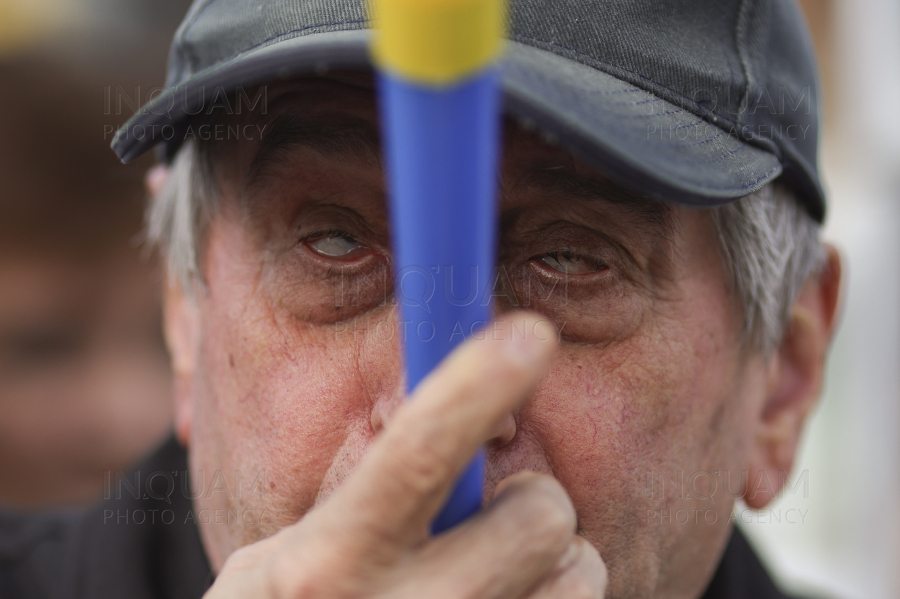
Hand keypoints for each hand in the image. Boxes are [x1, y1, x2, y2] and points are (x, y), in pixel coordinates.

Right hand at [204, 313, 606, 597]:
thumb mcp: (280, 560)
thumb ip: (363, 496)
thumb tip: (455, 407)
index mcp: (327, 565)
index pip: (416, 455)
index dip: (477, 385)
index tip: (529, 333)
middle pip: (541, 520)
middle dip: (535, 503)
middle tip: (502, 515)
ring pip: (581, 579)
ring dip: (559, 566)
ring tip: (507, 576)